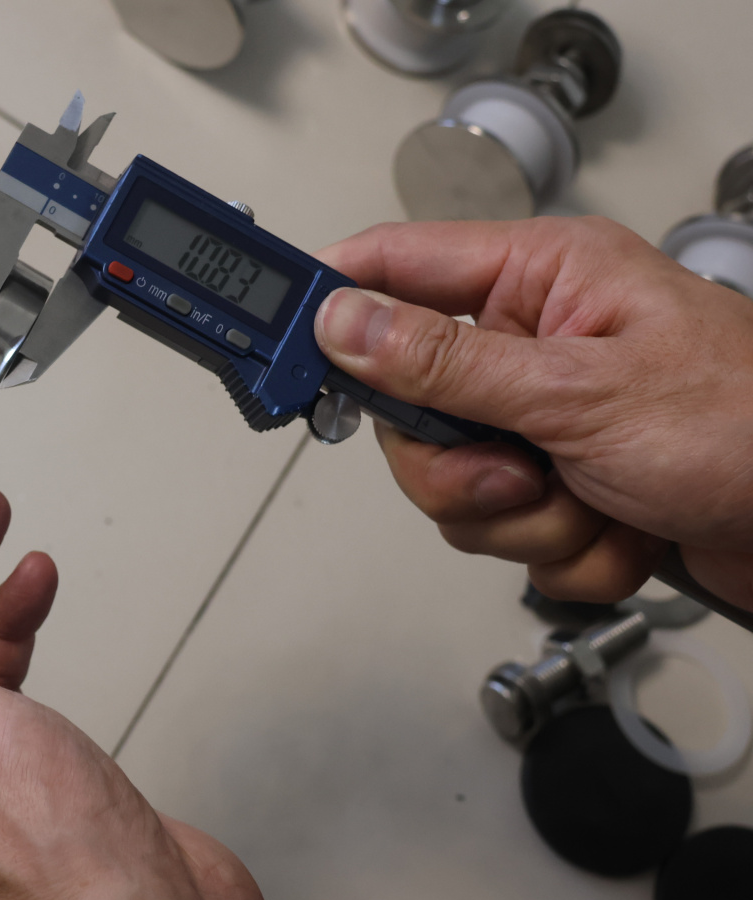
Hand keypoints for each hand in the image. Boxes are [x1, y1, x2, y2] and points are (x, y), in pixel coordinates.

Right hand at [314, 216, 752, 611]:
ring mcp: (545, 422)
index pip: (394, 267)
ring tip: (595, 502)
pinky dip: (564, 551)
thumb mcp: (579, 391)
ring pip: (453, 487)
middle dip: (461, 470)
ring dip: (524, 520)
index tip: (275, 344)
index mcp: (541, 282)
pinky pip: (505, 534)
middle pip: (409, 410)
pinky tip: (622, 528)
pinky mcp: (561, 487)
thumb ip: (445, 362)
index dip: (329, 302)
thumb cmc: (750, 425)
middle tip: (515, 472)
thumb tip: (345, 322)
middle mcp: (534, 347)